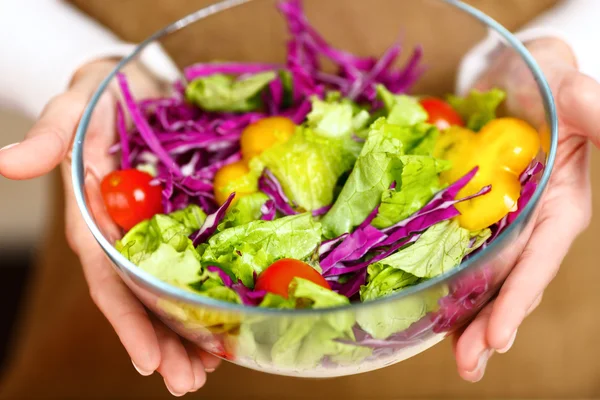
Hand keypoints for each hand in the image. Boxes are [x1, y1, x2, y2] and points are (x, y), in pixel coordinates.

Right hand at [0, 59, 219, 395]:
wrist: (132, 83)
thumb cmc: (99, 95)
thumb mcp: (73, 107)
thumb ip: (50, 137)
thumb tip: (8, 162)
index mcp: (93, 217)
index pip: (107, 278)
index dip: (126, 321)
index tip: (146, 361)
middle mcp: (120, 234)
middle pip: (139, 298)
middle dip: (161, 342)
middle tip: (188, 382)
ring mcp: (150, 230)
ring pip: (164, 291)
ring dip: (183, 333)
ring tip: (206, 370)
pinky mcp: (178, 219)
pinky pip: (190, 265)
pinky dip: (203, 297)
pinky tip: (219, 325)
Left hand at [453, 38, 598, 381]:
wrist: (511, 81)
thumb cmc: (547, 83)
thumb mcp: (573, 91)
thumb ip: (593, 109)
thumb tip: (597, 107)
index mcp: (559, 208)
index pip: (540, 260)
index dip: (519, 298)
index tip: (497, 336)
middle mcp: (530, 226)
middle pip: (510, 282)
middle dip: (489, 324)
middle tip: (468, 364)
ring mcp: (500, 224)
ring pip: (484, 278)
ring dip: (467, 316)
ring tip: (455, 354)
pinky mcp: (471, 216)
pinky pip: (457, 253)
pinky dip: (445, 281)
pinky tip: (431, 307)